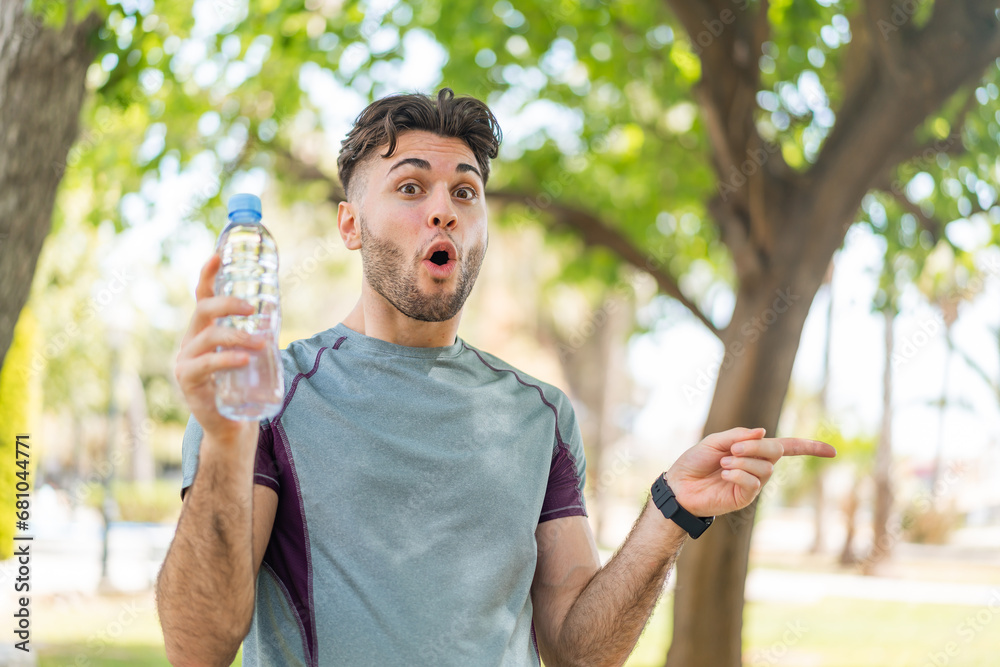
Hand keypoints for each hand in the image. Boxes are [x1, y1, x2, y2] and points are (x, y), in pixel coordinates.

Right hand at [174, 252, 265, 443]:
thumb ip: (256, 333)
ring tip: (262, 343)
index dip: (208, 274)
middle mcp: (191, 340)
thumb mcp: (248, 353)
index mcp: (204, 329)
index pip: (202, 296)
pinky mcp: (188, 380)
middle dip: (228, 303)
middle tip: (252, 308)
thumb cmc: (242, 384)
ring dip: (237, 336)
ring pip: (208, 337)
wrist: (231, 424)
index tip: (218, 254)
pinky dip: (227, 358)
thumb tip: (276, 309)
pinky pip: (206, 364)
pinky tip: (244, 359)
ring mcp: (186, 360)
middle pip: (203, 310)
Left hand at [663, 427, 835, 517]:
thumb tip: (764, 432)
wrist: (679, 485)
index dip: (809, 448)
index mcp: (753, 451)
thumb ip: (739, 436)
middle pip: (776, 452)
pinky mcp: (745, 498)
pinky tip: (724, 473)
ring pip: (765, 468)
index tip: (832, 451)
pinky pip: (753, 482)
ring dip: (742, 461)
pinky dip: (738, 473)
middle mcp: (757, 467)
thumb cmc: (695, 461)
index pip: (787, 447)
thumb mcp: (715, 441)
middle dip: (756, 447)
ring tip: (722, 463)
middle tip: (732, 448)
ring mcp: (752, 483)